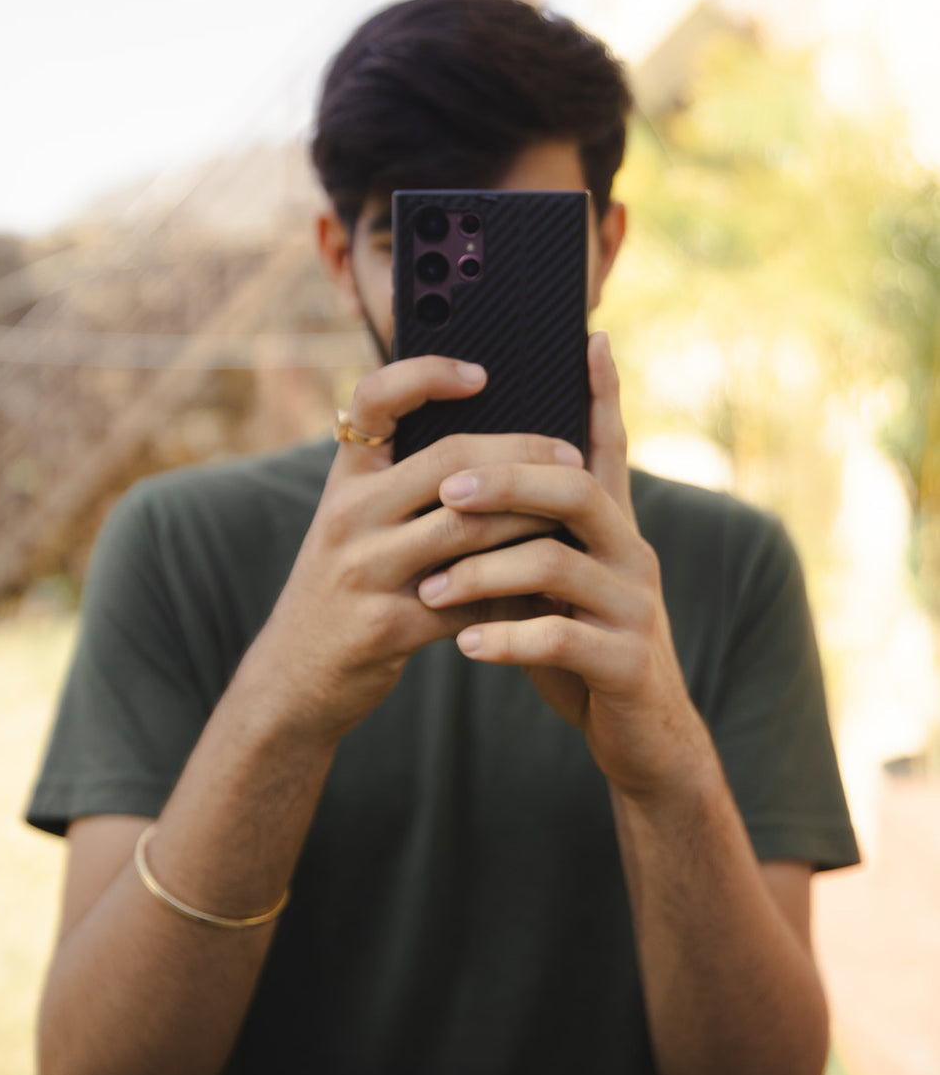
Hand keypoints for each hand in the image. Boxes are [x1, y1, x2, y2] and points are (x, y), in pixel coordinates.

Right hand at [258, 355, 583, 747]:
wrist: (293, 676)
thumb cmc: (344, 587)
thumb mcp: (353, 522)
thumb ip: (401, 482)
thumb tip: (494, 446)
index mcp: (345, 479)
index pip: (374, 400)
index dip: (427, 374)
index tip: (482, 373)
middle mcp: (349, 515)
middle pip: (451, 460)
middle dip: (522, 453)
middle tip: (571, 454)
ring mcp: (366, 571)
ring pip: (471, 528)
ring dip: (533, 520)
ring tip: (574, 514)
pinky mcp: (389, 626)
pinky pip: (472, 600)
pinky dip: (518, 593)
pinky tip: (550, 588)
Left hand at [416, 332, 711, 799]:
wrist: (642, 737)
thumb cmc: (581, 649)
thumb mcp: (554, 587)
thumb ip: (528, 539)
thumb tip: (462, 487)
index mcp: (613, 529)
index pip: (609, 447)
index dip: (604, 394)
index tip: (590, 337)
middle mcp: (632, 554)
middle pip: (575, 490)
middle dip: (509, 479)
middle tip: (448, 487)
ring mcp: (635, 607)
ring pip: (558, 565)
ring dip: (485, 572)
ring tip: (432, 590)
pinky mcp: (628, 661)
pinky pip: (562, 638)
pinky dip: (508, 640)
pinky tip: (466, 646)